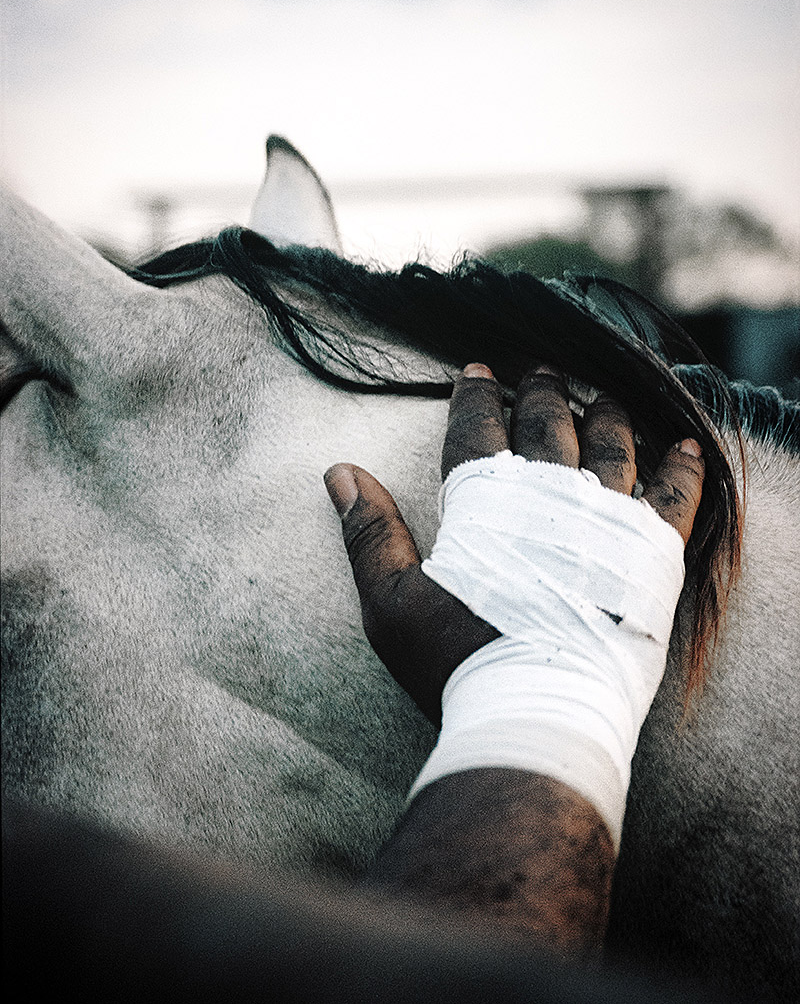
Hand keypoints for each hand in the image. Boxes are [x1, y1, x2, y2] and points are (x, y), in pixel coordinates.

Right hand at [325, 364, 703, 724]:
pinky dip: (684, 468)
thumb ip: (371, 533)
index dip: (475, 396)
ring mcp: (607, 521)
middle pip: (548, 425)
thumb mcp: (392, 602)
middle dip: (542, 393)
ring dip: (605, 415)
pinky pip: (678, 496)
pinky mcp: (652, 555)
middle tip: (541, 372)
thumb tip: (340, 472)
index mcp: (488, 502)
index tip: (476, 372)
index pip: (478, 428)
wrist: (536, 715)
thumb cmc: (457, 662)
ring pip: (613, 445)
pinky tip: (688, 446)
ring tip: (602, 398)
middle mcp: (552, 496)